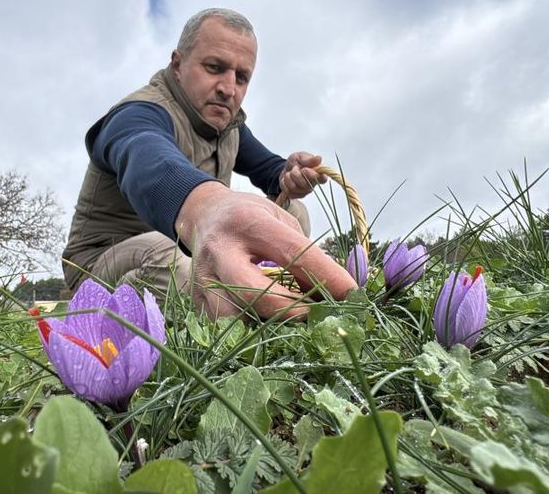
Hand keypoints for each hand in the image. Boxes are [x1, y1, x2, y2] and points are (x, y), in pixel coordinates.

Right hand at [176, 182, 355, 318]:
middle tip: (317, 315)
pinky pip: (226, 330)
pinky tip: (267, 325)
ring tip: (289, 323)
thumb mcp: (280, 221)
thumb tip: (337, 294)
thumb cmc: (251, 218)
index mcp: (247, 223)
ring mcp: (203, 280)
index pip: (293, 254)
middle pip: (258, 295)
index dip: (327, 276)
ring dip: (268, 327)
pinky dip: (250, 333)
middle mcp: (220, 251)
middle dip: (293, 310)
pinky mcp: (196, 301)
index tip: (352, 293)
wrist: (204, 215)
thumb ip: (304, 254)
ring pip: (237, 321)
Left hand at [279, 152, 326, 199]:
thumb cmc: (296, 162)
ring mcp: (305, 191)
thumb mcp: (300, 156)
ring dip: (289, 178)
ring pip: (295, 188)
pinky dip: (284, 184)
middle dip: (296, 174)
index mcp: (317, 174)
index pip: (323, 179)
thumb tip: (319, 159)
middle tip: (294, 168)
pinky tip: (286, 179)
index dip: (314, 176)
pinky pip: (289, 192)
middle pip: (306, 185)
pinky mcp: (296, 195)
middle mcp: (313, 184)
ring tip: (289, 173)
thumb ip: (309, 159)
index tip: (305, 169)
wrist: (285, 168)